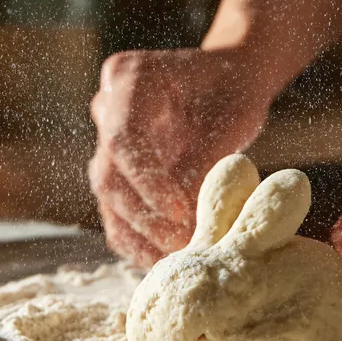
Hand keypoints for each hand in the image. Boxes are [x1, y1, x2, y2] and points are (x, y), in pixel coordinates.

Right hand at [89, 47, 269, 267]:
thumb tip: (186, 217)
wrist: (229, 81)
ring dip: (140, 236)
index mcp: (130, 78)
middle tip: (183, 246)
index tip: (182, 213)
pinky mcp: (117, 170)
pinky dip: (140, 238)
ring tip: (177, 262)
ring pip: (108, 199)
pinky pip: (117, 210)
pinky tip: (166, 260)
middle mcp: (108, 108)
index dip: (148, 183)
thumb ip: (204, 162)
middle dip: (144, 217)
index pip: (123, 139)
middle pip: (109, 175)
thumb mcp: (231, 117)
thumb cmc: (234, 90)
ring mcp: (107, 140)